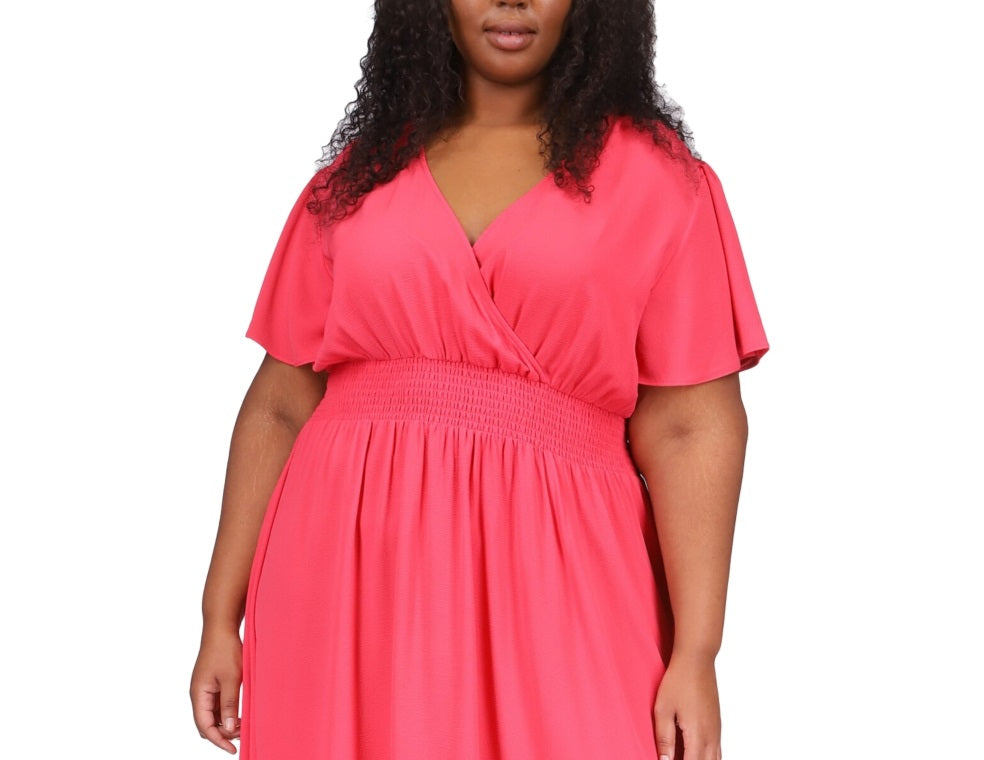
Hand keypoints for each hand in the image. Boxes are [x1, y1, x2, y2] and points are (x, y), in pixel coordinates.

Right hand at [190, 626, 243, 754]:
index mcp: (199, 695)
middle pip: (206, 723)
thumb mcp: (231, 679)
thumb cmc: (225, 650)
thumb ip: (229, 704)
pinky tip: (240, 710)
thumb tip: (228, 728)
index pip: (204, 727)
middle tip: (243, 733)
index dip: (218, 740)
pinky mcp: (212, 683)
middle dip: (222, 733)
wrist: (221, 627)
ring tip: (244, 723)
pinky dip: (227, 711)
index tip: (232, 749)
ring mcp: (205, 688)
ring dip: (226, 722)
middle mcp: (199, 694)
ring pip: (212, 714)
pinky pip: (217, 704)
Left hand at [652, 651, 721, 759]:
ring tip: (684, 755)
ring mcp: (716, 731)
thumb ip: (664, 738)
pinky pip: (717, 751)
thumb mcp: (663, 709)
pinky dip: (708, 758)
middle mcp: (711, 736)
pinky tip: (696, 755)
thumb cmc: (679, 681)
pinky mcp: (717, 726)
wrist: (697, 660)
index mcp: (697, 735)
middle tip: (675, 758)